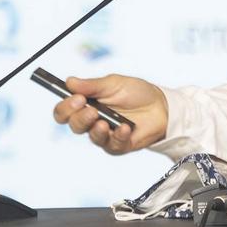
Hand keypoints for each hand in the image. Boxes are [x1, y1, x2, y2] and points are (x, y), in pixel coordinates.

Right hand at [52, 74, 167, 154]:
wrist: (161, 106)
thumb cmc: (136, 93)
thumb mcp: (114, 83)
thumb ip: (92, 85)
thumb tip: (69, 82)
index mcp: (86, 104)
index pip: (65, 111)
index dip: (66, 107)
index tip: (76, 99)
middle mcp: (92, 121)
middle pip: (73, 125)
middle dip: (79, 118)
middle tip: (91, 110)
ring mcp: (105, 134)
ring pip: (91, 137)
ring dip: (96, 129)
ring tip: (105, 121)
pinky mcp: (119, 145)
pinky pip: (113, 145)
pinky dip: (118, 135)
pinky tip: (125, 127)